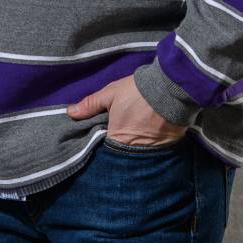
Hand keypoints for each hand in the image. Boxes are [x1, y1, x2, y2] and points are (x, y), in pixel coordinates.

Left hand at [66, 74, 187, 145]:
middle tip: (115, 136)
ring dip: (133, 148)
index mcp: (117, 139)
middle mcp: (133, 151)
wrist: (172, 88)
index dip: (101, 143)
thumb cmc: (138, 91)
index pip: (103, 149)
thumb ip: (91, 104)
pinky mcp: (167, 148)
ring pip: (136, 154)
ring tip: (132, 137)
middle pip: (120, 154)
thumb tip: (70, 112)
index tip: (99, 137)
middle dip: (117, 147)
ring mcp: (151, 152)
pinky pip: (153, 153)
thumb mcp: (111, 93)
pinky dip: (149, 147)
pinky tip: (147, 138)